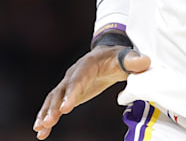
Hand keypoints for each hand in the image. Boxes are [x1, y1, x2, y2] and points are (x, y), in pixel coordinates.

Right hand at [33, 45, 150, 138]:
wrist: (108, 54)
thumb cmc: (118, 57)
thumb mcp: (126, 57)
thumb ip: (133, 61)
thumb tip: (145, 62)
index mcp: (87, 65)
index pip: (78, 80)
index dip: (72, 93)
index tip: (66, 108)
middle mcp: (73, 74)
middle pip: (60, 91)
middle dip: (53, 106)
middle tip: (48, 122)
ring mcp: (68, 84)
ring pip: (53, 99)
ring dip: (46, 113)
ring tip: (40, 129)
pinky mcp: (68, 93)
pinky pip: (55, 105)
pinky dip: (47, 117)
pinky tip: (42, 132)